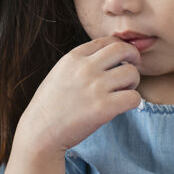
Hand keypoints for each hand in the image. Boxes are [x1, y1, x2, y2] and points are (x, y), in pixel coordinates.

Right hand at [17, 36, 141, 154]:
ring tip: (123, 92)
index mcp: (73, 57)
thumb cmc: (50, 106)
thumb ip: (81, 63)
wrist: (39, 132)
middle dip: (133, 58)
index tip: (123, 59)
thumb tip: (107, 57)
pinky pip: (134, 97)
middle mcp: (85, 68)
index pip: (107, 41)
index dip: (120, 49)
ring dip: (133, 83)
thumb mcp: (60, 73)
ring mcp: (95, 87)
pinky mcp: (103, 108)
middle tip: (131, 72)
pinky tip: (123, 106)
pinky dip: (133, 102)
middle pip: (123, 49)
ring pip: (132, 73)